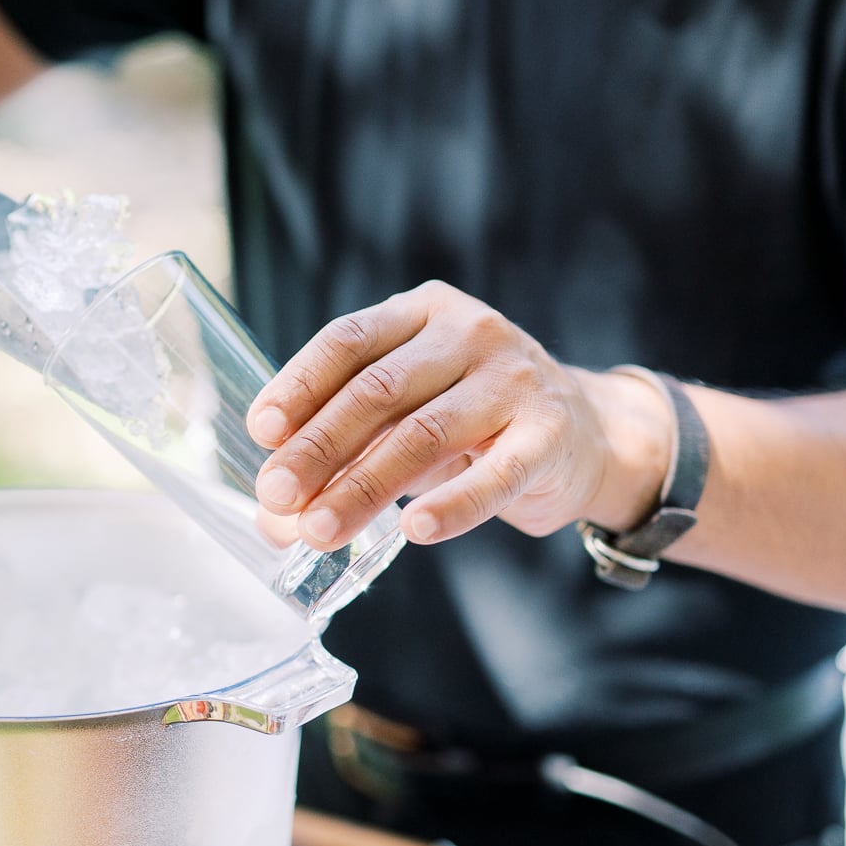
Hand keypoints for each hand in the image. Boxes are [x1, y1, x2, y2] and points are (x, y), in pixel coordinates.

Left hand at [246, 281, 672, 550]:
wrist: (584, 434)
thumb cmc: (473, 423)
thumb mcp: (405, 419)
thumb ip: (342, 456)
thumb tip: (272, 520)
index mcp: (421, 313)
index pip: (347, 341)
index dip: (298, 386)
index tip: (261, 434)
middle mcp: (469, 332)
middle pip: (378, 391)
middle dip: (318, 449)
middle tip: (277, 498)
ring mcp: (515, 378)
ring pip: (425, 434)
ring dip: (364, 487)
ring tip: (321, 531)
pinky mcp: (550, 432)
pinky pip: (494, 474)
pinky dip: (452, 506)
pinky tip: (414, 531)